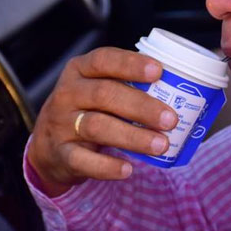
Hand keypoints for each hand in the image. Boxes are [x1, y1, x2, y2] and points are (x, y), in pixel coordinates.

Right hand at [28, 48, 177, 196]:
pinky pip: (82, 160)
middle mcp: (68, 94)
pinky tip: (128, 169)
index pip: (104, 60)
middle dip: (141, 106)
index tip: (158, 71)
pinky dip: (107, 166)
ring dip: (133, 136)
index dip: (131, 64)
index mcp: (81, 70)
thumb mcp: (99, 88)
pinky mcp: (60, 153)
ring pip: (97, 127)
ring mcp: (61, 124)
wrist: (49, 144)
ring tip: (161, 145)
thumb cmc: (88, 109)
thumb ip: (129, 86)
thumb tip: (181, 92)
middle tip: (171, 119)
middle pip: (104, 95)